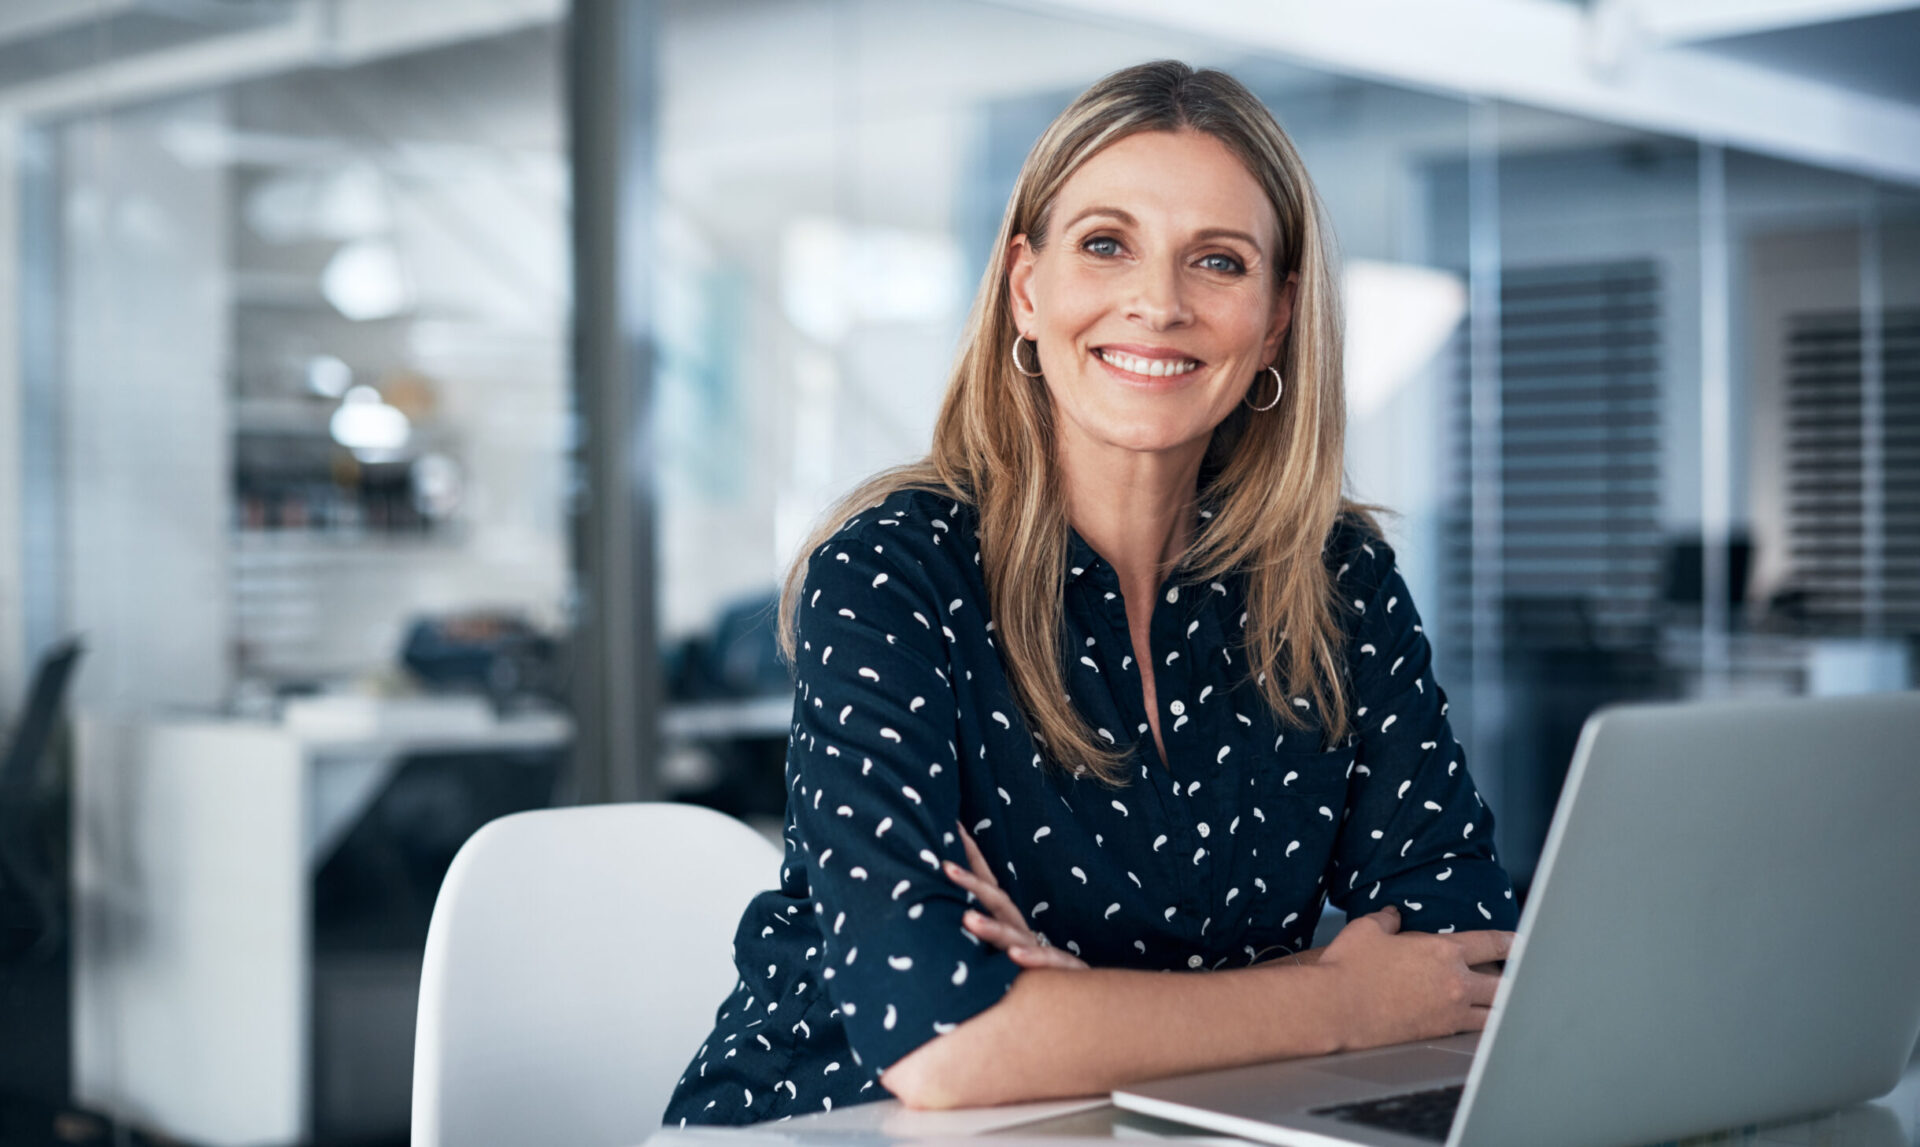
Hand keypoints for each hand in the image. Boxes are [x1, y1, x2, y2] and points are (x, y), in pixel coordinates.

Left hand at [944, 824, 1087, 969]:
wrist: (1093, 993)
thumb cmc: (1042, 971)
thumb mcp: (1009, 951)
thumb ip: (986, 936)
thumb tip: (951, 919)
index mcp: (1010, 923)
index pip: (989, 887)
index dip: (972, 860)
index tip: (955, 830)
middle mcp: (1023, 931)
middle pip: (997, 902)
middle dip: (973, 883)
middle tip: (946, 866)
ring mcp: (1040, 949)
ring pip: (1013, 935)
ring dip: (991, 927)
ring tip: (967, 918)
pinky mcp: (1061, 970)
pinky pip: (1045, 962)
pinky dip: (1032, 957)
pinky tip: (1013, 955)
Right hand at [1313, 904, 1513, 1049]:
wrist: (1336, 1008)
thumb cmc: (1348, 967)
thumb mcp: (1367, 930)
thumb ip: (1386, 920)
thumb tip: (1392, 915)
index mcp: (1442, 951)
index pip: (1491, 944)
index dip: (1510, 942)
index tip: (1521, 943)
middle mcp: (1454, 983)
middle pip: (1502, 985)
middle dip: (1514, 982)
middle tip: (1523, 981)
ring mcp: (1449, 1013)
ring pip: (1493, 1014)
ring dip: (1501, 1009)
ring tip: (1509, 1009)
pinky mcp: (1437, 1035)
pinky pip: (1471, 1032)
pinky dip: (1481, 1028)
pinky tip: (1482, 1028)